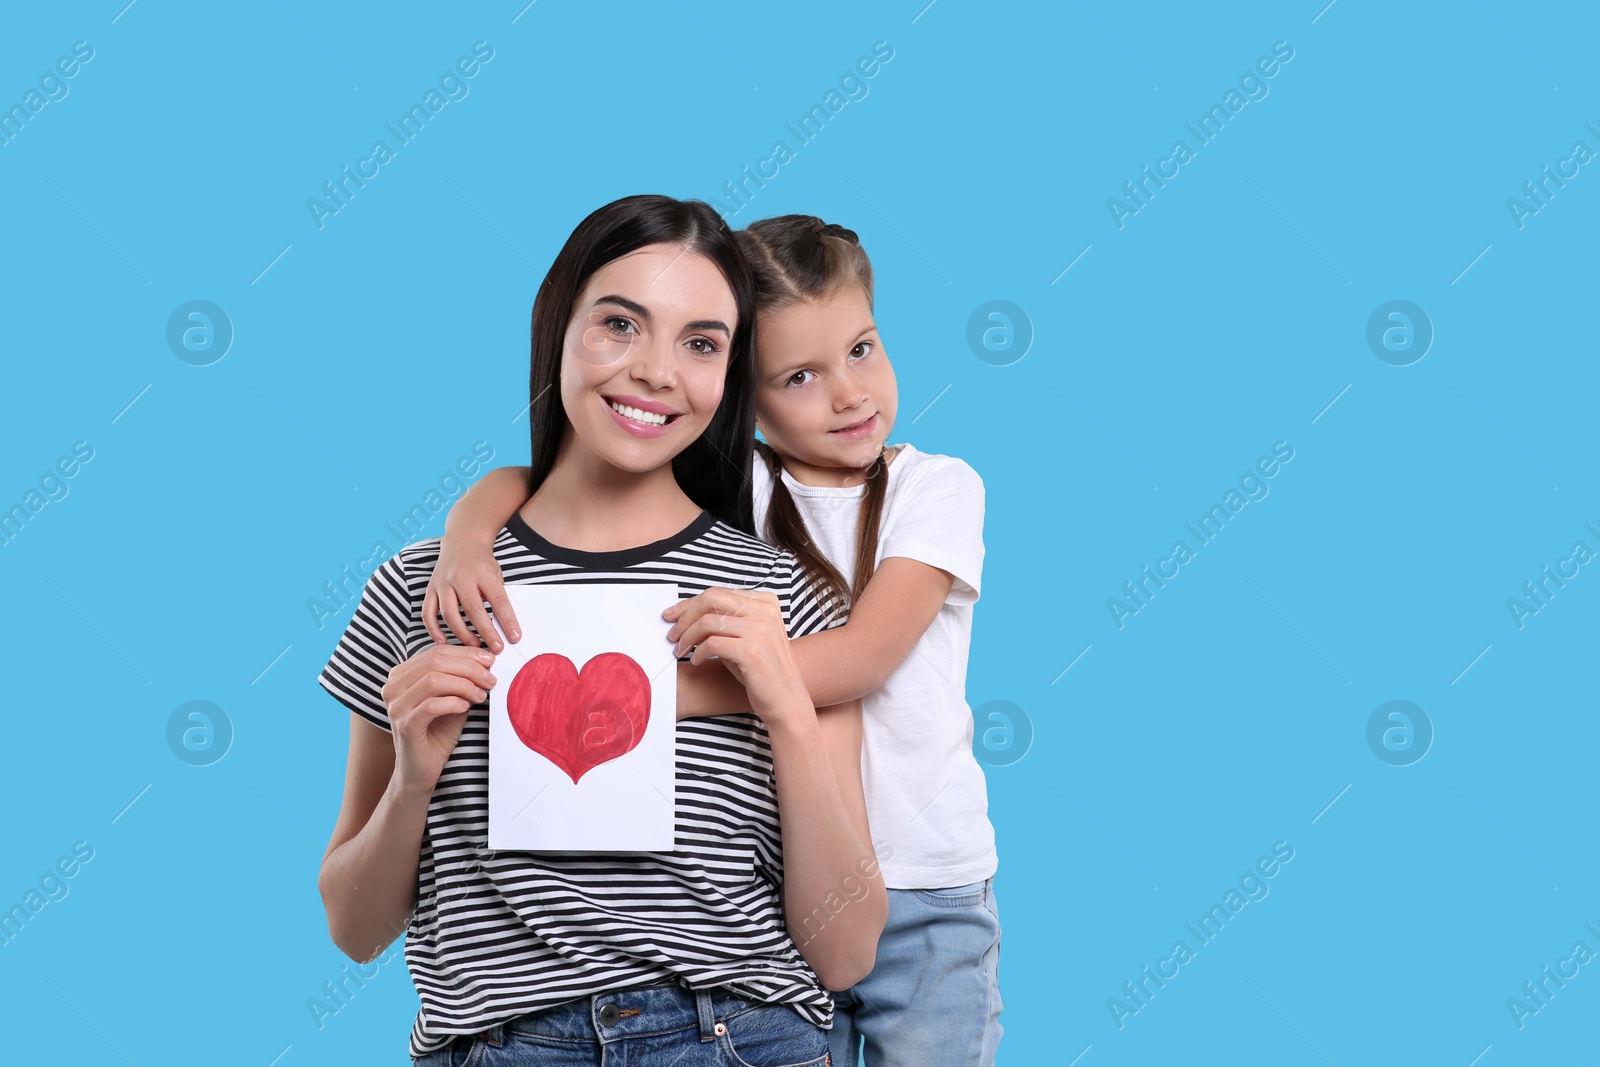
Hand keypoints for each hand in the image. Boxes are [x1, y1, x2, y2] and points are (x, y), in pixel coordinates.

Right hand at [381, 645, 497, 795]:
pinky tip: (466, 707)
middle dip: (469, 668)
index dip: (467, 653)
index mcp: (402, 674)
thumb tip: (486, 660)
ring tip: (481, 695)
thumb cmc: (439, 731)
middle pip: (435, 662)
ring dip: (464, 685)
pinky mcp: (404, 725)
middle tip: (490, 679)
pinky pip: (431, 705)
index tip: (490, 661)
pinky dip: (453, 702)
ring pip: (433, 680)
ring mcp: (396, 706)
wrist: (422, 769)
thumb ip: (462, 678)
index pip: (437, 651)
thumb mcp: (453, 697)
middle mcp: (393, 686)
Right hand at [422, 537, 520, 652]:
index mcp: (483, 572)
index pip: (498, 600)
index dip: (507, 621)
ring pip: (450, 614)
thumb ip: (498, 597)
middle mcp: (461, 577)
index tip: (514, 637)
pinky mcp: (430, 589)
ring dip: (462, 634)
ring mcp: (443, 583)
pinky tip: (444, 642)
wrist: (462, 542)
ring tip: (475, 646)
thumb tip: (506, 627)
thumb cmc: (482, 562)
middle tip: (496, 649)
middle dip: (486, 632)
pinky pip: (428, 613)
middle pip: (473, 610)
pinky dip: (434, 630)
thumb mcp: (496, 574)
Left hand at [663, 588, 811, 729]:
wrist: (785, 700)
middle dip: (685, 615)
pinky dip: (698, 652)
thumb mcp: (746, 637)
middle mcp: (764, 610)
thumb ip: (726, 620)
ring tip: (679, 650)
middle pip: (711, 599)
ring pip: (708, 621)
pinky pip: (711, 643)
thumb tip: (686, 613)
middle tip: (672, 633)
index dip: (690, 604)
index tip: (672, 616)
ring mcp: (760, 629)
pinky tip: (696, 662)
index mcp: (765, 602)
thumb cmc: (761, 670)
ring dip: (687, 637)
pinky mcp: (752, 650)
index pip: (718, 593)